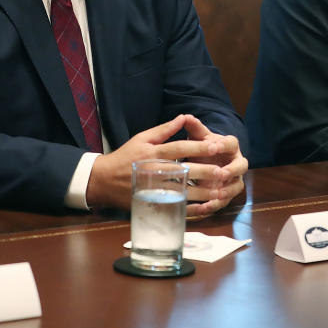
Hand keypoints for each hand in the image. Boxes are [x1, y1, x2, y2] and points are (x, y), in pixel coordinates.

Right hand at [85, 115, 224, 209]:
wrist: (103, 180)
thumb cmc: (125, 156)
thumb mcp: (142, 138)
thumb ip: (164, 130)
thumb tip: (184, 117)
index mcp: (153, 152)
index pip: (179, 148)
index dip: (198, 147)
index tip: (216, 145)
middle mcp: (154, 170)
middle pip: (183, 171)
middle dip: (204, 171)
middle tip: (223, 171)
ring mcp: (153, 188)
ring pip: (181, 191)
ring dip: (202, 192)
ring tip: (220, 190)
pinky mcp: (152, 202)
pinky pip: (174, 207)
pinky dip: (190, 209)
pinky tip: (205, 208)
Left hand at [180, 117, 247, 216]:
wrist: (207, 161)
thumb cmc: (204, 148)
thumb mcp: (199, 138)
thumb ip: (194, 129)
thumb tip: (186, 117)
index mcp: (230, 146)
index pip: (231, 143)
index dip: (224, 145)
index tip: (214, 146)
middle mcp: (236, 163)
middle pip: (241, 167)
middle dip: (232, 171)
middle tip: (221, 173)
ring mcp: (233, 180)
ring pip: (236, 187)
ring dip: (227, 191)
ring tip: (216, 195)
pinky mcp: (226, 194)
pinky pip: (223, 202)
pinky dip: (213, 205)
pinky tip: (201, 208)